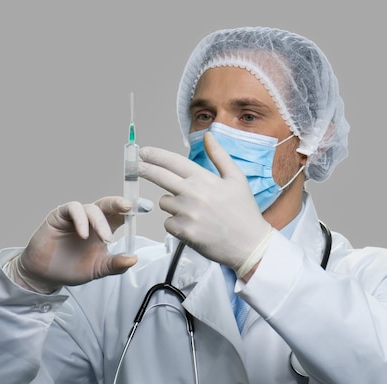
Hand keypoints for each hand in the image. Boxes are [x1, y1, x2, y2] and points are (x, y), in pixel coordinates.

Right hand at [9, 197, 142, 293]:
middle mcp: (92, 220)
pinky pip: (73, 209)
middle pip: (109, 204)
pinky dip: (81, 219)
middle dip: (120, 203)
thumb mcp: (98, 269)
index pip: (121, 215)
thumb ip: (115, 264)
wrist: (45, 274)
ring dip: (100, 221)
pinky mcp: (60, 216)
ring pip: (93, 208)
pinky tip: (84, 233)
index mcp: (104, 229)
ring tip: (104, 238)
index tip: (146, 207)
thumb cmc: (72, 268)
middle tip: (129, 207)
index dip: (133, 210)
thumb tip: (133, 259)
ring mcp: (76, 216)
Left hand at [139, 132, 272, 275]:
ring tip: (194, 212)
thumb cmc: (244, 212)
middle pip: (159, 177)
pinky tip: (194, 226)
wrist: (250, 244)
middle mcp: (193, 193)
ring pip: (164, 203)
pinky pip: (168, 223)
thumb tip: (209, 136)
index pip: (173, 162)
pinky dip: (176, 224)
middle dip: (144, 169)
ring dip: (172, 205)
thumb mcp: (237, 179)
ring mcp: (187, 213)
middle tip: (136, 167)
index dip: (155, 155)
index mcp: (204, 178)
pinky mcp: (184, 231)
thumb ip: (220, 156)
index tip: (143, 152)